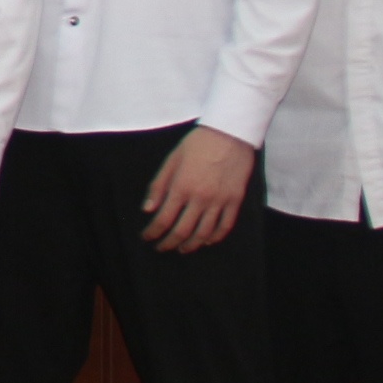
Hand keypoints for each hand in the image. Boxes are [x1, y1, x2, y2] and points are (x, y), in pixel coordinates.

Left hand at [140, 126, 254, 253]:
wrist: (230, 133)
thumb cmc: (198, 143)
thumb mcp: (171, 160)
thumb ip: (159, 186)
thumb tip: (148, 209)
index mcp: (181, 187)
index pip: (163, 219)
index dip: (153, 232)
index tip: (147, 237)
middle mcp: (200, 198)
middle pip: (182, 231)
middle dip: (168, 243)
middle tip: (161, 247)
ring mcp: (219, 201)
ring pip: (204, 233)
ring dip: (191, 245)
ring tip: (182, 249)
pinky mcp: (235, 200)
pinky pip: (225, 226)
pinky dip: (215, 237)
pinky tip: (206, 241)